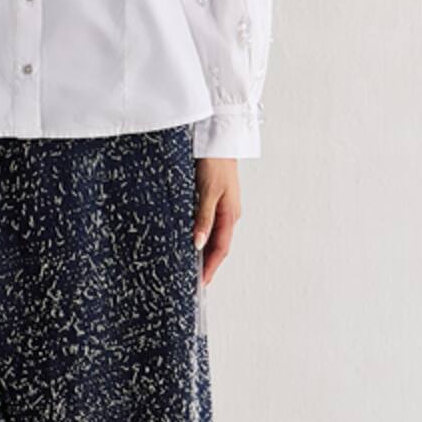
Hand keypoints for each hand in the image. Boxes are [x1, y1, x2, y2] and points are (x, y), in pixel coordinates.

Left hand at [193, 157, 240, 286]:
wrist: (218, 138)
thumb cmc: (215, 162)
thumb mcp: (207, 191)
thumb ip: (203, 218)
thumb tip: (198, 243)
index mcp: (230, 214)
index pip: (220, 248)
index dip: (211, 267)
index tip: (201, 283)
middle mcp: (228, 214)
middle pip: (218, 245)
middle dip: (208, 264)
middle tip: (194, 280)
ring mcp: (223, 207)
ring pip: (214, 235)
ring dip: (204, 250)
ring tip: (191, 265)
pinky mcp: (214, 199)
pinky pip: (209, 223)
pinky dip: (202, 235)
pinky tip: (192, 239)